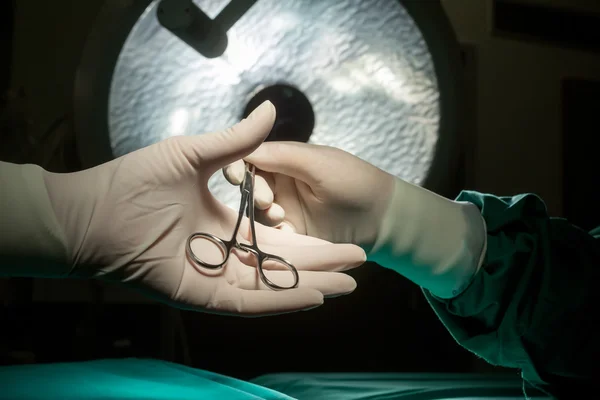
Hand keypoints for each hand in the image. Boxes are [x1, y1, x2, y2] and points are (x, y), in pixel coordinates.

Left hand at [43, 102, 364, 315]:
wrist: (95, 210)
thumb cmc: (136, 181)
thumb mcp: (194, 154)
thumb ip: (236, 140)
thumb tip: (272, 109)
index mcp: (226, 223)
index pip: (278, 237)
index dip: (310, 240)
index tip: (342, 238)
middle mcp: (226, 253)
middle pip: (283, 264)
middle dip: (322, 265)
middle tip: (358, 262)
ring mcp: (217, 277)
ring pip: (272, 285)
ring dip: (311, 286)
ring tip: (349, 286)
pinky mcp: (204, 295)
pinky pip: (249, 301)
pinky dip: (281, 300)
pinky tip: (314, 297)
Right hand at [223, 140, 485, 298]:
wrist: (383, 220)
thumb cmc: (355, 183)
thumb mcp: (319, 164)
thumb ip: (283, 155)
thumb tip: (244, 145)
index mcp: (285, 160)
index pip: (249, 157)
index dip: (238, 166)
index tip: (236, 176)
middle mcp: (280, 184)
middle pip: (248, 186)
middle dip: (253, 193)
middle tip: (269, 203)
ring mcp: (283, 211)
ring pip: (254, 212)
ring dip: (261, 215)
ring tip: (281, 218)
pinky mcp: (289, 236)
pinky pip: (268, 235)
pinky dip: (268, 236)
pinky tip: (282, 235)